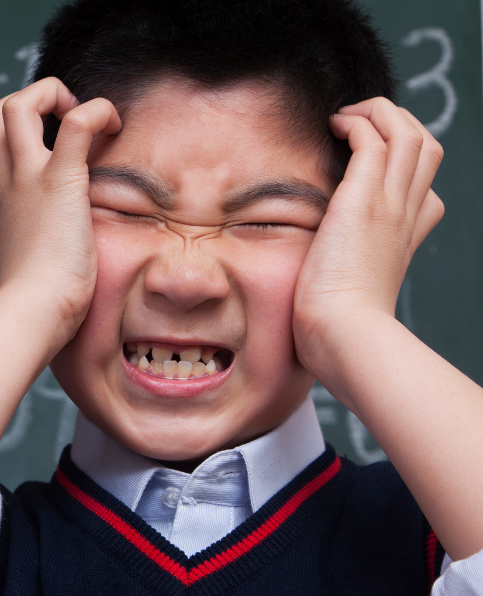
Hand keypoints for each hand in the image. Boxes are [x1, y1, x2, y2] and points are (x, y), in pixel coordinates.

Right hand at [0, 78, 121, 331]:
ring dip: (52, 95)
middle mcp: (5, 184)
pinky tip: (113, 126)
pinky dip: (96, 111)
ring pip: (18, 104)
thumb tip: (48, 270)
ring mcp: (26, 178)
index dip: (9, 148)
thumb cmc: (34, 308)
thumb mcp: (23, 271)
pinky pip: (76, 122)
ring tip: (83, 119)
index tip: (43, 164)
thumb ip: (32, 255)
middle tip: (61, 127)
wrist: (32, 314)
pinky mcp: (59, 182)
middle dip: (24, 105)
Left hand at [292, 98, 443, 375]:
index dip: (400, 161)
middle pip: (426, 146)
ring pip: (409, 132)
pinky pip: (374, 138)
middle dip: (395, 122)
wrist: (345, 335)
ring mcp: (391, 204)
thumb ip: (342, 269)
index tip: (364, 158)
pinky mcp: (365, 199)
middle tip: (355, 124)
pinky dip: (358, 121)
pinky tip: (333, 127)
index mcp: (407, 234)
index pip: (423, 184)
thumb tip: (319, 273)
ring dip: (378, 112)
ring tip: (344, 117)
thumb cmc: (337, 325)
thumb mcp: (348, 289)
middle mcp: (407, 213)